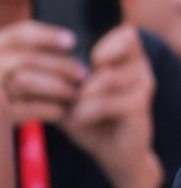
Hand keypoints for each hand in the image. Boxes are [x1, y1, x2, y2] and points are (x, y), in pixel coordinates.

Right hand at [0, 20, 82, 125]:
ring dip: (57, 87)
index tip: (72, 41)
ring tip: (75, 92)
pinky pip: (27, 108)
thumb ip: (41, 51)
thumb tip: (69, 43)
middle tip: (83, 73)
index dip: (47, 36)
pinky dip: (51, 109)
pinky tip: (66, 110)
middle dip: (60, 65)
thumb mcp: (23, 62)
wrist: (0, 118)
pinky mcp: (1, 113)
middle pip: (27, 59)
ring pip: (26, 83)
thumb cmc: (20, 83)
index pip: (20, 35)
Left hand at [61, 24, 162, 187]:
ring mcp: (144, 87)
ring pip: (106, 78)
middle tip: (72, 89)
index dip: (106, 42)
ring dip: (83, 95)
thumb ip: (62, 76)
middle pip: (120, 50)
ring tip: (73, 107)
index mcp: (129, 59)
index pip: (126, 34)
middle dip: (87, 70)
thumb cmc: (93, 118)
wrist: (115, 153)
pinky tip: (78, 120)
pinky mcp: (140, 108)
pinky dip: (86, 111)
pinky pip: (106, 102)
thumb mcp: (74, 93)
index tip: (87, 59)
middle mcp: (142, 68)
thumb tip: (30, 63)